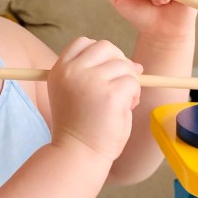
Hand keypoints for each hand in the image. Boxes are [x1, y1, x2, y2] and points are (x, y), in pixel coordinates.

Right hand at [47, 37, 141, 161]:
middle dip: (119, 64)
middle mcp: (73, 71)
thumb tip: (137, 64)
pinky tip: (125, 109)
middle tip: (120, 86)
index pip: (84, 43)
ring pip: (124, 65)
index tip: (104, 74)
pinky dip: (134, 95)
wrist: (78, 154)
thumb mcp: (77, 94)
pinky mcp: (110, 94)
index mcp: (60, 69)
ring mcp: (91, 81)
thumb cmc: (81, 127)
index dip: (100, 55)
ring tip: (122, 103)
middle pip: (106, 47)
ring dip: (129, 82)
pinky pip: (133, 82)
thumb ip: (98, 74)